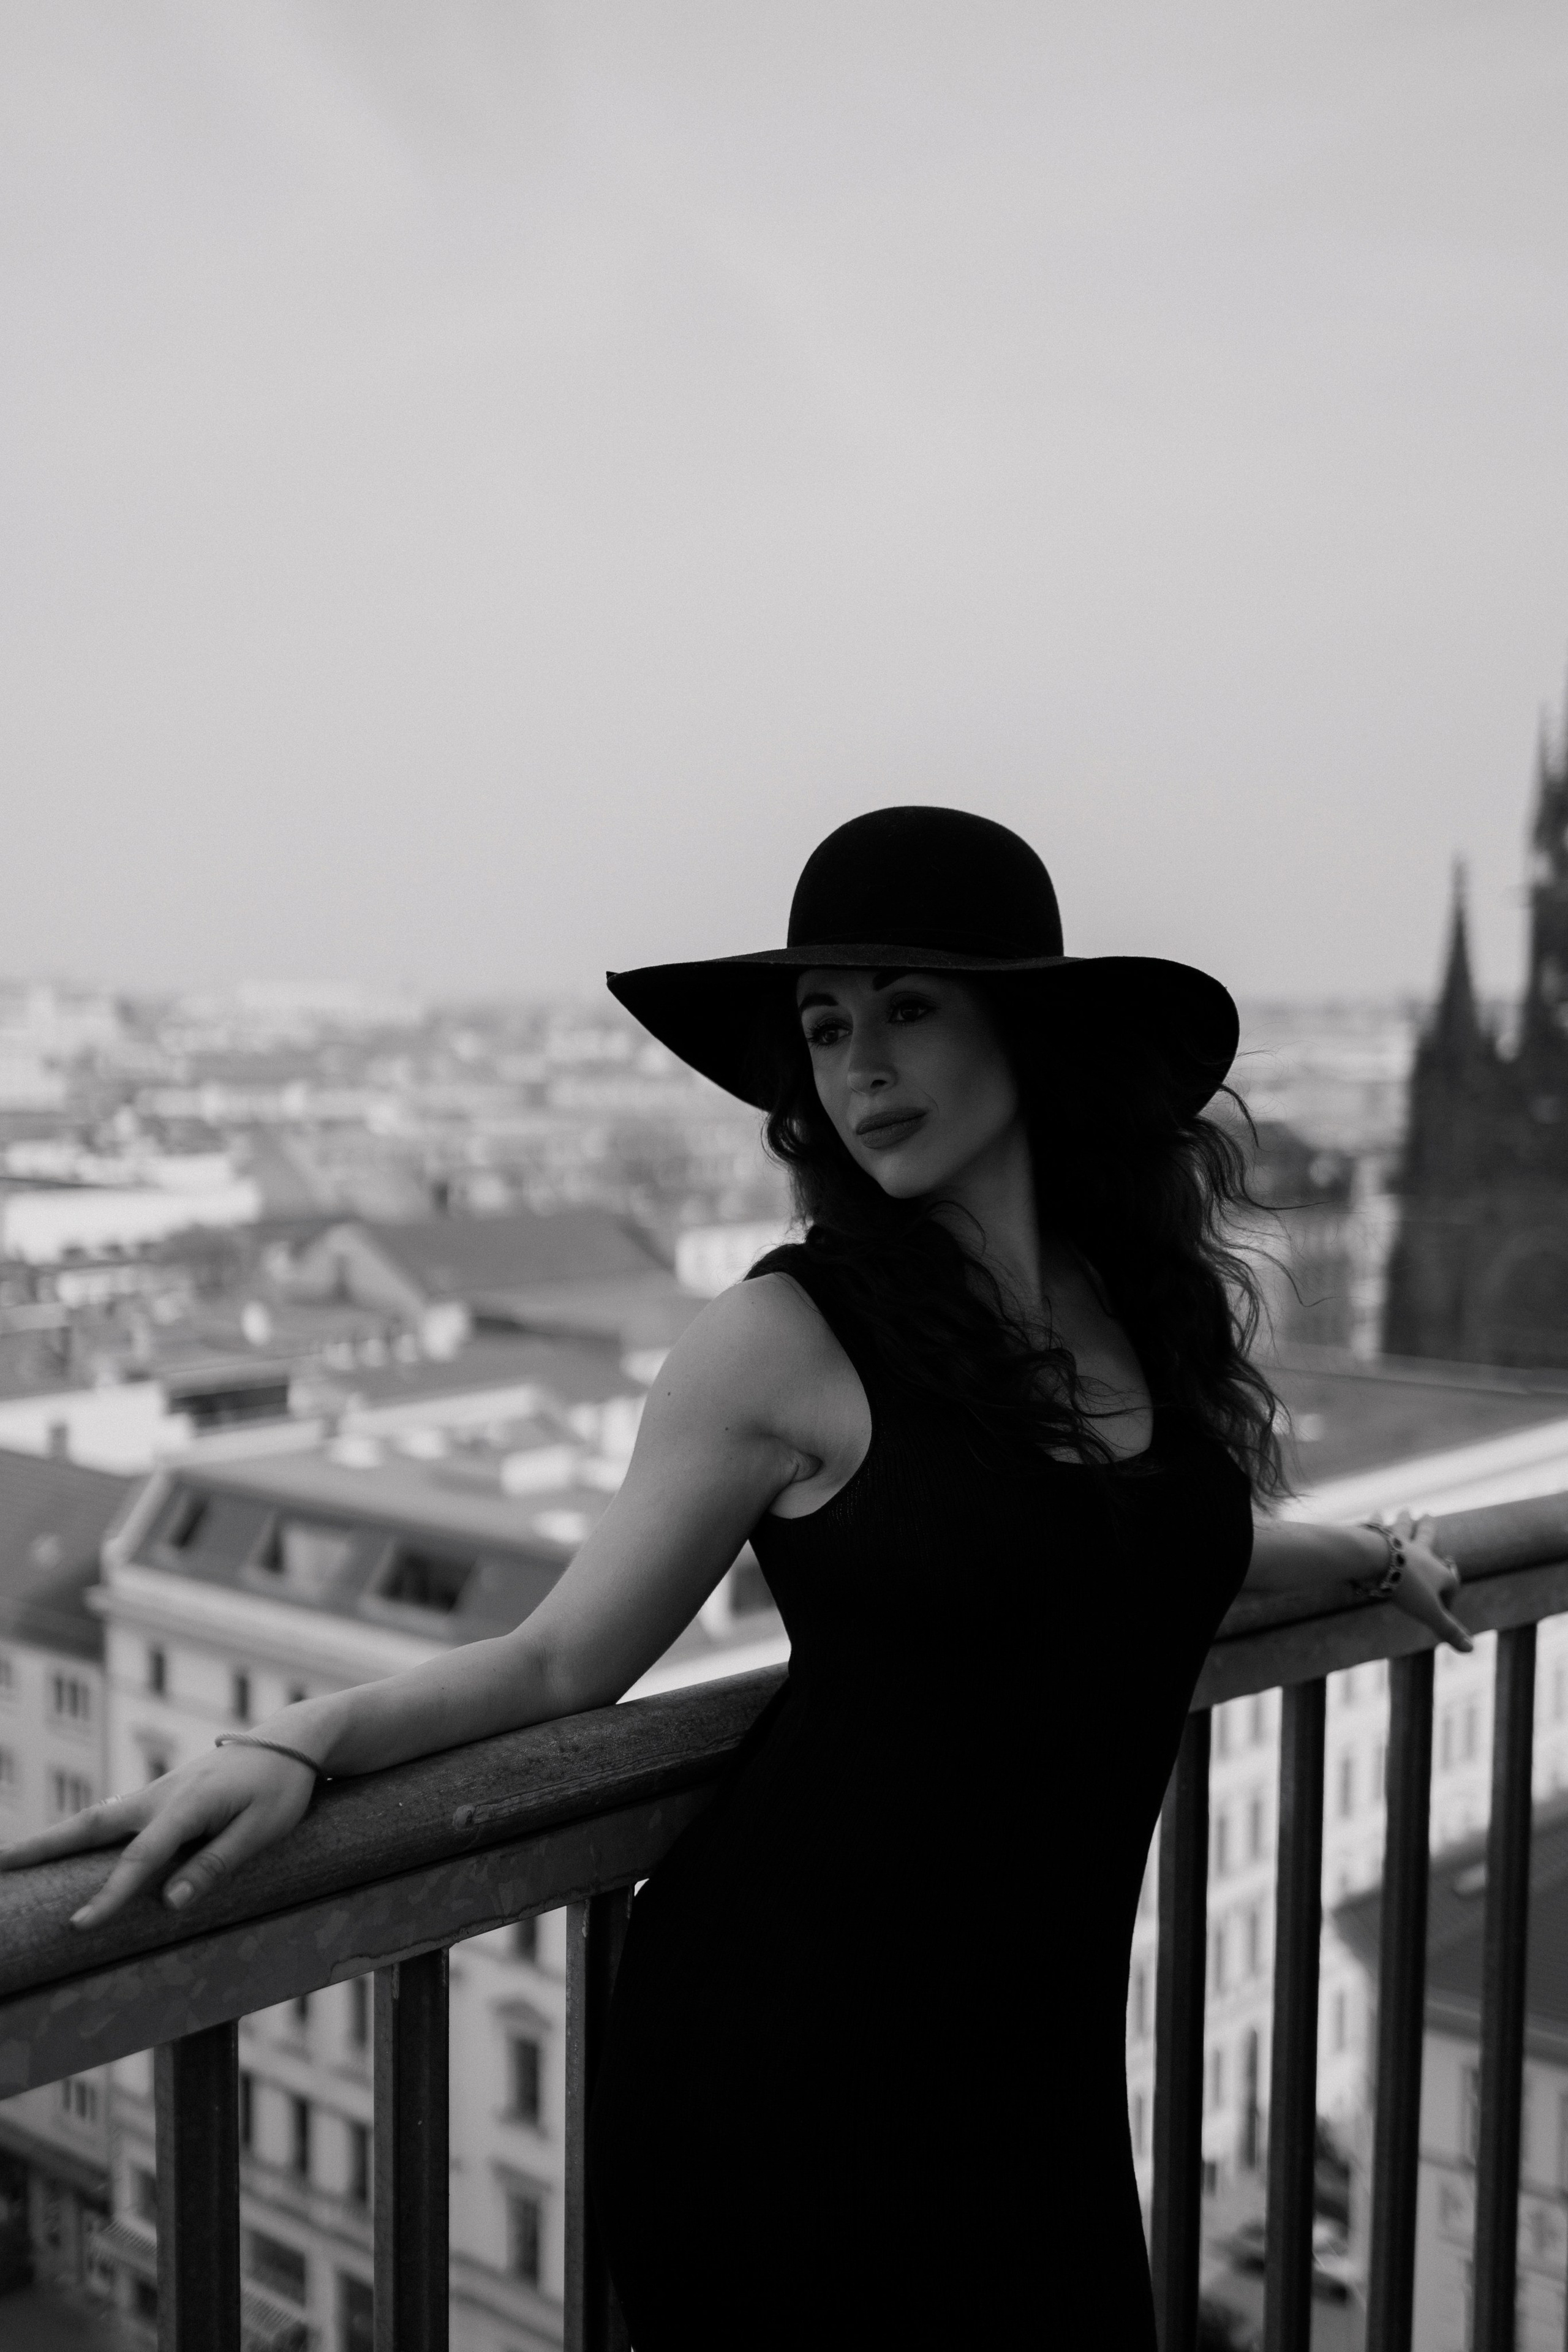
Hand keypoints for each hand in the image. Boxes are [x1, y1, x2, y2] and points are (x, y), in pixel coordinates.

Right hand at [0, 1743, 318, 1928]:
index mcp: (186, 1807)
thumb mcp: (262, 1830)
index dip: (109, 1896)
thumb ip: (216, 1865)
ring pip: (95, 1818)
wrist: (290, 1743)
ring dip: (54, 1838)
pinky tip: (64, 1848)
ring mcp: (157, 1793)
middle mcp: (161, 1797)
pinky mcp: (161, 1795)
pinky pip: (113, 1817)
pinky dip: (81, 1832)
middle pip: (91, 1826)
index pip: (140, 1860)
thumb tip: (169, 1905)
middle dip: (42, 1847)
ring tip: (13, 1860)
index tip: (79, 1926)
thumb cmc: (281, 1788)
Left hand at [1388, 1511, 1471, 1654]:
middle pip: (1428, 1538)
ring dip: (1406, 1520)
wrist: (1378, 1562)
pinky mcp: (1378, 1537)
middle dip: (1429, 1529)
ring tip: (1406, 1511)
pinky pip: (1378, 1527)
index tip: (1445, 1608)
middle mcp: (1421, 1553)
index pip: (1450, 1584)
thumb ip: (1448, 1630)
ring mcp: (1399, 1542)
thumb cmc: (1407, 1588)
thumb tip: (1470, 1649)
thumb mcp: (1430, 1613)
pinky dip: (1377, 1521)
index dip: (1448, 1599)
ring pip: (1404, 1528)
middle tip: (1428, 1515)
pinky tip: (1375, 1513)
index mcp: (1438, 1573)